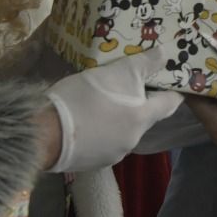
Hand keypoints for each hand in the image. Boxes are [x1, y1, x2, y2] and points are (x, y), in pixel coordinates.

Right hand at [43, 49, 183, 173]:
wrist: (45, 133)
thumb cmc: (83, 98)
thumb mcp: (114, 72)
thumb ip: (143, 63)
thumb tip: (166, 53)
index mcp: (142, 118)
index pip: (170, 104)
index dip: (172, 91)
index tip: (169, 81)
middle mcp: (133, 140)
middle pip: (143, 117)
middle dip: (136, 102)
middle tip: (123, 85)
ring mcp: (113, 155)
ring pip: (123, 131)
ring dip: (116, 118)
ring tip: (98, 103)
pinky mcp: (94, 163)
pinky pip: (104, 143)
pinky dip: (100, 133)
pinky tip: (85, 121)